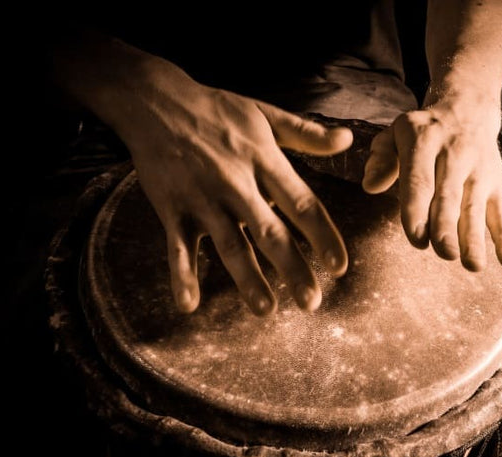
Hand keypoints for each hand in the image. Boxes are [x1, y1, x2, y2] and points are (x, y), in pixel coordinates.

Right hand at [110, 62, 351, 315]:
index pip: (302, 204)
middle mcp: (236, 183)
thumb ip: (307, 134)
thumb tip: (347, 141)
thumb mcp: (266, 115)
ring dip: (247, 280)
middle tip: (312, 302)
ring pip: (229, 245)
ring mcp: (203, 199)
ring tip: (266, 309)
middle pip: (269, 233)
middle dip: (292, 269)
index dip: (323, 237)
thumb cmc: (217, 109)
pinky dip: (181, 275)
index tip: (340, 268)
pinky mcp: (172, 209)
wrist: (154, 101)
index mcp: (264, 161)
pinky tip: (189, 305)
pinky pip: (177, 247)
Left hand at [360, 103, 501, 270]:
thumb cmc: (422, 132)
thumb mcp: (395, 133)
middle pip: (450, 197)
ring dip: (475, 237)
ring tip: (473, 265)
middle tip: (445, 253)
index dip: (418, 210)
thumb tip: (371, 186)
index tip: (416, 238)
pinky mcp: (497, 184)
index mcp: (424, 141)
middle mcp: (455, 155)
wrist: (468, 110)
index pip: (420, 179)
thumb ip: (380, 159)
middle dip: (447, 227)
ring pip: (476, 207)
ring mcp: (479, 171)